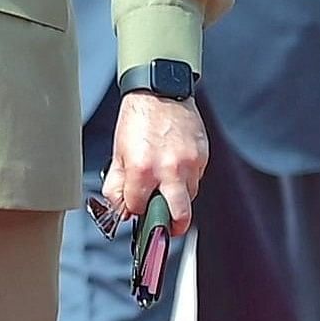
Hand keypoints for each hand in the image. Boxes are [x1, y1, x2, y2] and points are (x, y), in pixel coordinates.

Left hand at [100, 90, 209, 236]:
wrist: (160, 92)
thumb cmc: (138, 121)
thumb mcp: (118, 153)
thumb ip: (116, 185)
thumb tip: (122, 209)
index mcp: (143, 170)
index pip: (138, 208)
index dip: (134, 209)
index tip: (134, 206)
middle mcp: (170, 170)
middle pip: (179, 216)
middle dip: (171, 227)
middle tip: (165, 228)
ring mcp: (190, 164)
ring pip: (188, 197)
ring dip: (177, 198)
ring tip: (165, 184)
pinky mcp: (203, 157)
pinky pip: (196, 180)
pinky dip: (186, 180)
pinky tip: (175, 167)